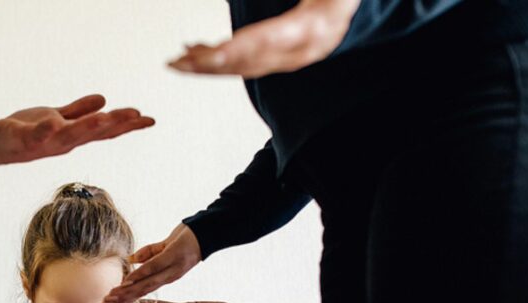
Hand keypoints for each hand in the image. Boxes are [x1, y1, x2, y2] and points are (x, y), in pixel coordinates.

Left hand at [0, 95, 154, 164]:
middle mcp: (63, 141)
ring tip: (104, 117)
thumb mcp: (57, 118)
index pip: (105, 131)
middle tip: (136, 116)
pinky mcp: (23, 137)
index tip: (150, 120)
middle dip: (115, 125)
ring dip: (87, 127)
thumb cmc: (27, 131)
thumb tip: (103, 101)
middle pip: (93, 133)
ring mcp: (44, 141)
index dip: (128, 125)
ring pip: (69, 135)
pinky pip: (34, 133)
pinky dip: (44, 129)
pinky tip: (53, 122)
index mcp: (74, 136)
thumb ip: (79, 111)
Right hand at [104, 224, 201, 302]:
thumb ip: (146, 255)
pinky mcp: (173, 257)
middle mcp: (168, 277)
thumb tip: (130, 261)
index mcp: (165, 277)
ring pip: (146, 284)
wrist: (207, 232)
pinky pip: (153, 268)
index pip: (142, 291)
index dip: (127, 300)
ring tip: (112, 297)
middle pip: (141, 292)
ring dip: (127, 291)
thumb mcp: (163, 247)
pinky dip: (140, 275)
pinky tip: (128, 280)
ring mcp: (171, 269)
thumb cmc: (185, 239)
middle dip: (122, 299)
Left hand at [168, 0, 359, 77]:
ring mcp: (289, 58)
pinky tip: (194, 50)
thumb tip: (260, 31)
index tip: (211, 55)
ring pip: (242, 67)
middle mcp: (298, 50)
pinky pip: (245, 63)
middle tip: (176, 62)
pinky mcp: (279, 58)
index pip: (268, 41)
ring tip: (175, 60)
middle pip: (249, 61)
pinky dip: (217, 59)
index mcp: (310, 27)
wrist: (352, 9)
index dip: (238, 50)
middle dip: (209, 64)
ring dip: (205, 66)